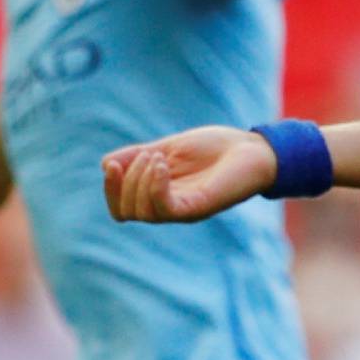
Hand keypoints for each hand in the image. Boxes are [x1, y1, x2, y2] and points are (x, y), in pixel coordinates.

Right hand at [102, 125, 277, 222]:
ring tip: (158, 158)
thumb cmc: (215, 149)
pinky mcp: (197, 207)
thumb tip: (107, 164)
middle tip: (148, 155)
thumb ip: (138, 156)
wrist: (253, 150)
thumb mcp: (168, 148)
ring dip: (139, 180)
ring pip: (141, 212)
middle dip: (125, 181)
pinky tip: (162, 165)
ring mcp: (182, 210)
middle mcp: (168, 208)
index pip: (121, 208)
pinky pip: (164, 208)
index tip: (113, 164)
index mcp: (158, 197)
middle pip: (125, 212)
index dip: (110, 189)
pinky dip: (154, 186)